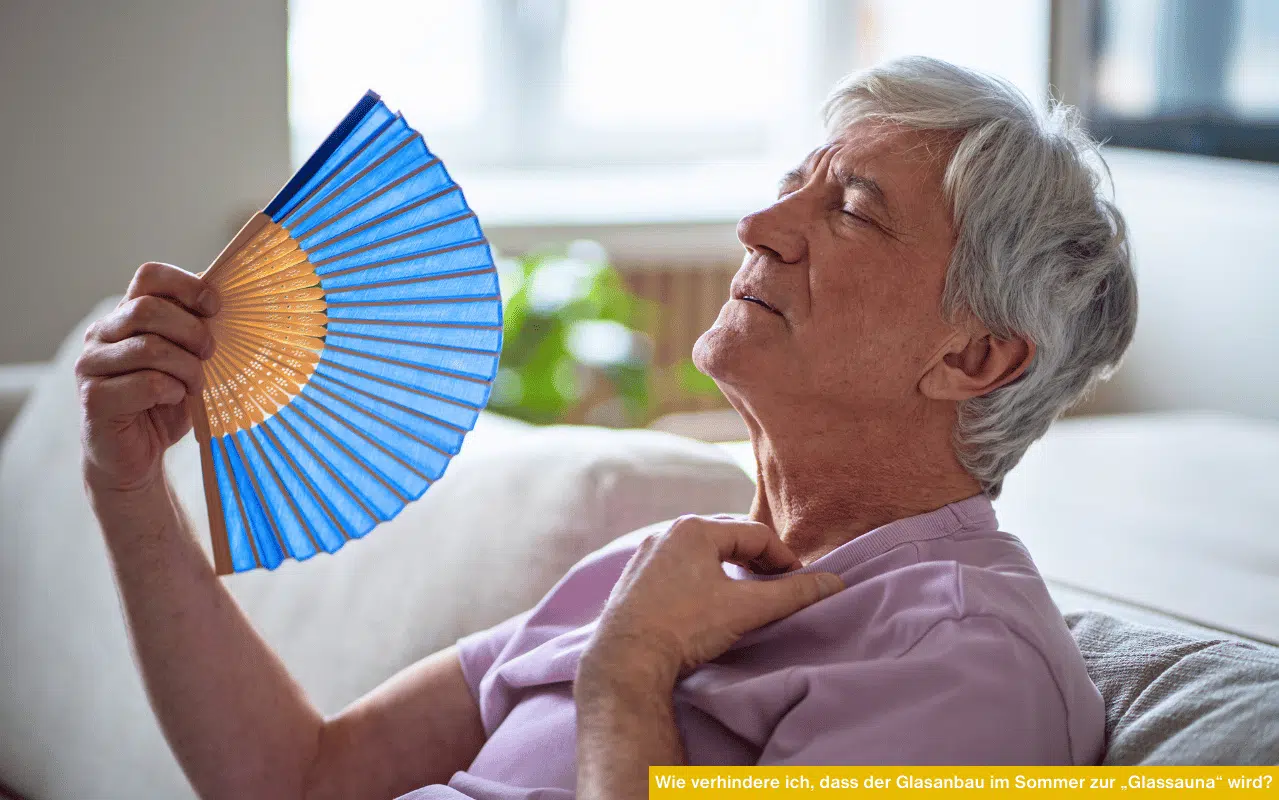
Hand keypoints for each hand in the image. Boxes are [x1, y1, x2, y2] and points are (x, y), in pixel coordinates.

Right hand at [76, 262, 219, 493]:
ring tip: (194, 385)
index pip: (149, 276)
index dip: (186, 285)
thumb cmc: (166, 402)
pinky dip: (172, 391)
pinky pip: (145, 383)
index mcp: (126, 316)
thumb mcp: (188, 360)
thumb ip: (196, 331)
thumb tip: (225, 303)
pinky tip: (174, 400)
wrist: (136, 456)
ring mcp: (91, 365)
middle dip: (192, 331)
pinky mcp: (93, 398)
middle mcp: (102, 334)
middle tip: (210, 354)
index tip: (215, 307)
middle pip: (147, 308)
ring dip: (186, 368)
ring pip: (149, 347)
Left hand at [581, 515, 842, 690]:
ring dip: (730, 576)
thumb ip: (792, 594)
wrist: (624, 662)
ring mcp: (645, 558)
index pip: (756, 535)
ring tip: (747, 602)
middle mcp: (666, 535)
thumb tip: (834, 583)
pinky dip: (702, 586)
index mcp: (694, 528)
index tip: (801, 586)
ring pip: (702, 560)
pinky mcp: (633, 583)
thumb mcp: (746, 608)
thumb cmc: (685, 627)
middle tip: (778, 592)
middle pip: (728, 543)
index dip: (785, 560)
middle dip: (757, 566)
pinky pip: (679, 574)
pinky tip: (708, 611)